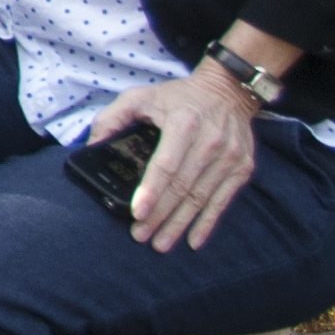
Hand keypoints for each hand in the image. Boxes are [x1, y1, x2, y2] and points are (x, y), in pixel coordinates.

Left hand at [87, 71, 259, 250]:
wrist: (228, 91)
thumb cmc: (177, 98)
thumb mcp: (140, 96)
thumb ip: (112, 118)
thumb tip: (91, 146)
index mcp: (183, 122)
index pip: (166, 164)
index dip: (152, 190)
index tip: (137, 212)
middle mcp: (210, 141)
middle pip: (182, 187)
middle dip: (160, 215)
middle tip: (140, 235)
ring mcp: (229, 156)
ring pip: (201, 198)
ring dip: (179, 224)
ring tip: (160, 243)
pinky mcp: (242, 167)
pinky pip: (223, 201)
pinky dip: (208, 223)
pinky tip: (193, 241)